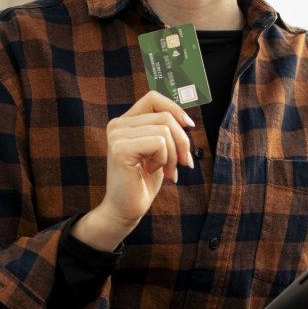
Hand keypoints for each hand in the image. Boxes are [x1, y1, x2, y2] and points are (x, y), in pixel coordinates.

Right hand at [72, 90, 194, 251]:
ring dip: (173, 155)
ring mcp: (117, 135)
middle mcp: (118, 124)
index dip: (176, 108)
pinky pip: (159, 143)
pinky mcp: (120, 148)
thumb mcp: (159, 152)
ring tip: (166, 171)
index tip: (190, 126)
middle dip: (182, 142)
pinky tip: (152, 171)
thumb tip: (187, 118)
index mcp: (126, 122)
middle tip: (182, 164)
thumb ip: (166, 131)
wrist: (126, 210)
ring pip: (165, 130)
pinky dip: (164, 159)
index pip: (154, 98)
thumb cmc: (143, 182)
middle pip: (165, 116)